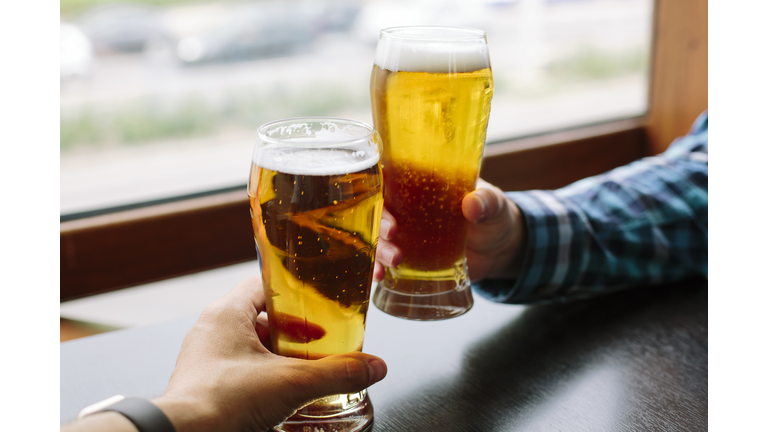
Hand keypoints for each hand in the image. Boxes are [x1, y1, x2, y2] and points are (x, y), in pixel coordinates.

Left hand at [152, 276, 387, 431]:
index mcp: (227, 312)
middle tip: (317, 340)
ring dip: (277, 353)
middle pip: (261, 314)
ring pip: (249, 343)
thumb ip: (336, 373)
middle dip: (292, 329)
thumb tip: (372, 367)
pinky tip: (279, 391)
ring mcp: (205, 356)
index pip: (265, 283)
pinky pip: (237, 366)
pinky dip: (261, 373)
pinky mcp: (204, 381)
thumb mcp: (291, 383)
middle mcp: (212, 328)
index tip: (317, 304)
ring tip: (303, 368)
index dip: (295, 293)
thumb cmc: (220, 402)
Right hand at [374, 179, 525, 281]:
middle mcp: (408, 208)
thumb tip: (472, 204)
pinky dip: (380, 268)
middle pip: (380, 210)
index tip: (382, 199)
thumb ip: (486, 202)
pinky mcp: (411, 259)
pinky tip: (379, 276)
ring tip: (394, 260)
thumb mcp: (494, 204)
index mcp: (423, 184)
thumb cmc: (494, 216)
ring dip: (380, 248)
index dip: (379, 186)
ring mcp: (407, 235)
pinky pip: (387, 261)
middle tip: (391, 233)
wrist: (501, 250)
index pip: (389, 177)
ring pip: (380, 238)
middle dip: (379, 222)